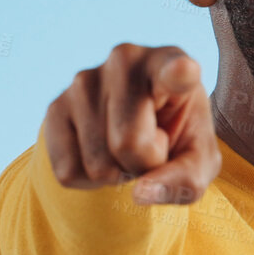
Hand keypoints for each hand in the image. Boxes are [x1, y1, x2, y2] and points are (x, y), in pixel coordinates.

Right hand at [43, 43, 220, 204]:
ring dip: (116, 172)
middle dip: (143, 164)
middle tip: (150, 145)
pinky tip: (101, 152)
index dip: (179, 73)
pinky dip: (88, 180)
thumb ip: (186, 179)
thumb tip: (140, 193)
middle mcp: (124, 61)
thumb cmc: (176, 138)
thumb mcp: (198, 161)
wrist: (135, 130)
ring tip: (126, 145)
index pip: (175, 69)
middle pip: (129, 143)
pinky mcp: (55, 106)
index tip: (184, 70)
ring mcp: (84, 81)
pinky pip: (68, 171)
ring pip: (98, 163)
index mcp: (170, 64)